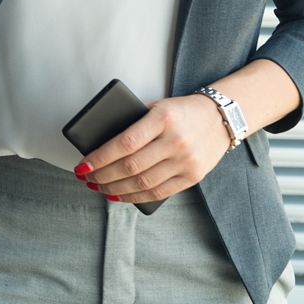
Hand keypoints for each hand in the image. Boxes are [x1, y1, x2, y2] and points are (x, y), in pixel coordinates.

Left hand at [77, 94, 231, 204]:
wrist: (221, 118)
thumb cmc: (180, 111)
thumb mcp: (156, 106)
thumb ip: (132, 120)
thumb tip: (99, 141)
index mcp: (162, 118)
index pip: (125, 143)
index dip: (100, 157)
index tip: (82, 165)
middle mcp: (175, 141)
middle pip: (131, 166)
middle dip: (102, 175)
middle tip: (85, 178)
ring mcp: (186, 162)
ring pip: (143, 183)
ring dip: (115, 189)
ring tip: (98, 188)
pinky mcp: (193, 177)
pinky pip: (159, 193)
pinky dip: (136, 197)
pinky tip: (119, 196)